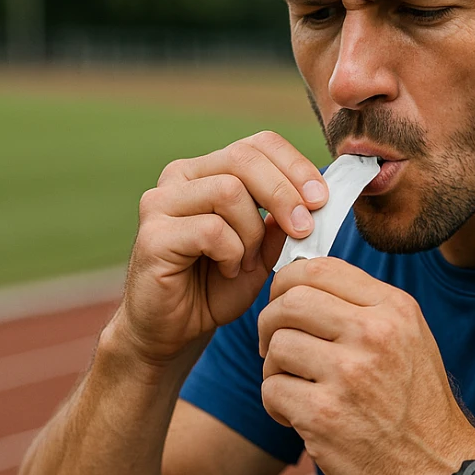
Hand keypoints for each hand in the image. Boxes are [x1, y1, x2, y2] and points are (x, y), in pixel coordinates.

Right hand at [113, 131, 328, 366]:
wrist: (174, 330)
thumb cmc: (218, 286)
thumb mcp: (264, 250)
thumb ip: (284, 221)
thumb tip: (316, 196)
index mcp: (210, 170)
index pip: (259, 144)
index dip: (295, 166)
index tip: (322, 199)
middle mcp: (181, 176)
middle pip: (244, 158)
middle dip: (284, 193)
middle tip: (304, 228)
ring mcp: (161, 202)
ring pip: (229, 191)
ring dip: (253, 232)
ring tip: (250, 261)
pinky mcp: (153, 234)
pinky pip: (211, 229)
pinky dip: (232, 253)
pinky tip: (229, 270)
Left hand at [258, 256, 474, 474]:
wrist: (437, 470)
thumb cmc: (415, 404)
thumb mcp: (408, 338)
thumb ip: (363, 305)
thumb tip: (299, 280)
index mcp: (394, 309)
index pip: (320, 268)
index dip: (286, 283)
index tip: (282, 303)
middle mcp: (374, 334)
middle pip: (289, 302)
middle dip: (269, 324)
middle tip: (275, 348)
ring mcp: (349, 375)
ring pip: (276, 346)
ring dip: (275, 370)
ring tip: (298, 388)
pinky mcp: (324, 416)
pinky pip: (272, 390)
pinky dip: (277, 406)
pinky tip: (300, 417)